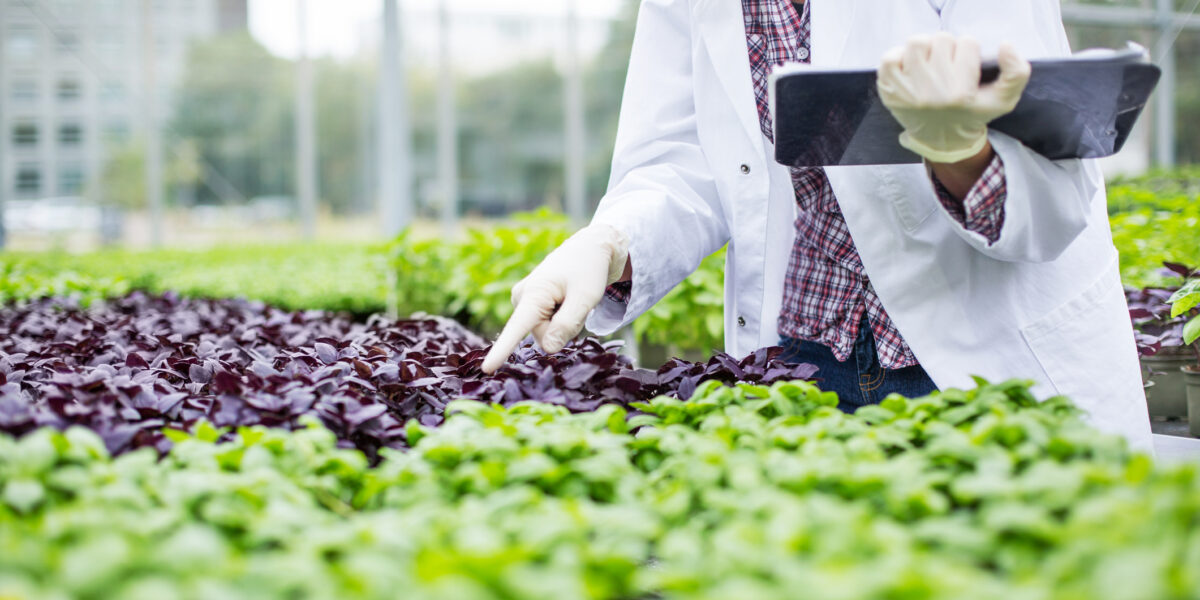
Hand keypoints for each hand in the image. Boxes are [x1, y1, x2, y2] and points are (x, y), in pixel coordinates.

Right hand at [480, 223, 629, 373]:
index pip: (517, 328)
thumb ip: (567, 324)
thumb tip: (548, 348)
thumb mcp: (586, 297)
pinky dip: (560, 319)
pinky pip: (546, 326)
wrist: (588, 249)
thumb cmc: (588, 270)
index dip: (502, 350)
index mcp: (533, 294)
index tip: (487, 368)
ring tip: (570, 298)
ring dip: (564, 323)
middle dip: (564, 329)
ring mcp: (523, 302)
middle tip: (576, 303)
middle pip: (543, 336)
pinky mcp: (529, 306)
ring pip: (545, 333)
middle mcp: (521, 298)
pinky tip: (564, 300)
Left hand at [877, 33, 1030, 163]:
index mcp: (960, 93)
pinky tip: (911, 71)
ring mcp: (906, 91)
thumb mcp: (1004, 99)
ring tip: (930, 65)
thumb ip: (1017, 72)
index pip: (968, 43)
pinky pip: (890, 56)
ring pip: (917, 42)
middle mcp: (932, 93)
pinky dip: (900, 58)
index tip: (966, 67)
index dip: (969, 51)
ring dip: (925, 49)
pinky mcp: (888, 90)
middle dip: (947, 49)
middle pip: (942, 39)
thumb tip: (1006, 45)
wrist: (942, 139)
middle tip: (947, 66)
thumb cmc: (972, 114)